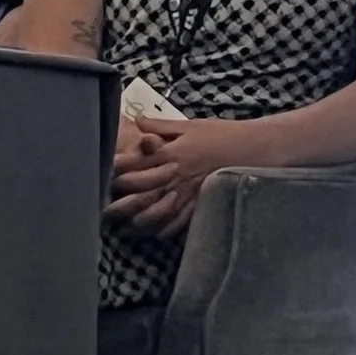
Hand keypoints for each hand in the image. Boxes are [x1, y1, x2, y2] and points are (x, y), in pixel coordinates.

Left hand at [107, 116, 253, 236]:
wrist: (255, 147)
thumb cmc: (223, 133)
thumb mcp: (191, 125)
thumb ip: (162, 126)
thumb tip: (137, 122)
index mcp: (171, 152)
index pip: (136, 162)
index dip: (116, 168)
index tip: (100, 170)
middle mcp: (176, 174)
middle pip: (140, 189)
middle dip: (120, 198)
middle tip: (102, 205)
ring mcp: (188, 191)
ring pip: (156, 210)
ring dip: (138, 219)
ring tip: (123, 226)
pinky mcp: (201, 203)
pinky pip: (179, 221)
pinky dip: (165, 228)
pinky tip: (155, 232)